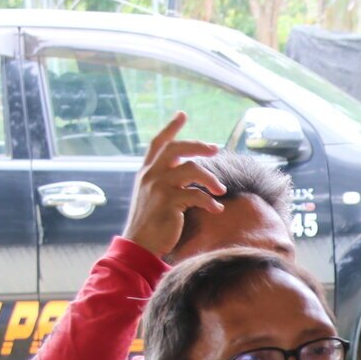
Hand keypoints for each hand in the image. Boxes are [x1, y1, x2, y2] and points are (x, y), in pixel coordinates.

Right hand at [122, 112, 224, 259]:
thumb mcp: (153, 195)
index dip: (171, 128)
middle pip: (176, 148)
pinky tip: (217, 209)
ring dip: (211, 178)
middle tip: (216, 148)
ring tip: (221, 190)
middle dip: (198, 145)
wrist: (139, 244)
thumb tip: (188, 171)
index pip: (158, 143)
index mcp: (147, 172)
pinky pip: (196, 195)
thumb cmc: (151, 222)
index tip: (182, 114)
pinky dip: (210, 202)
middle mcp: (151, 175)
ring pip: (191, 169)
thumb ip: (165, 180)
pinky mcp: (168, 202)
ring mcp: (158, 187)